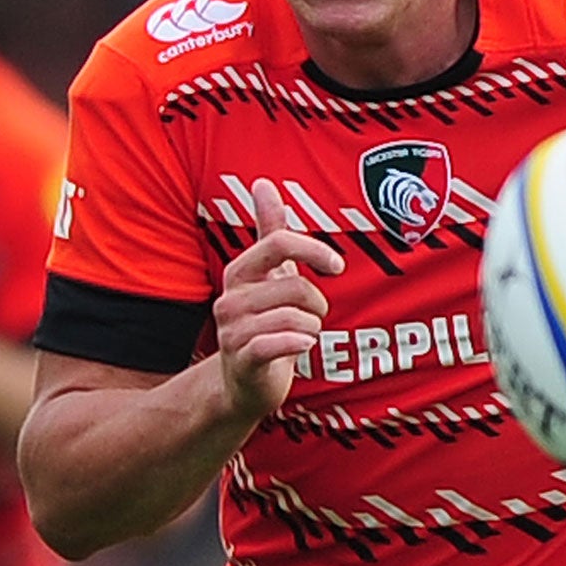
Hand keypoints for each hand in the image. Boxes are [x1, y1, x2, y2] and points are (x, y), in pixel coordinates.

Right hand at [213, 178, 343, 420]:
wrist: (243, 382)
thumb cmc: (263, 323)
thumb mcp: (268, 274)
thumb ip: (268, 230)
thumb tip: (262, 183)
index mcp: (239, 272)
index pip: (277, 242)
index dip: (313, 250)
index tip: (335, 266)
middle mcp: (230, 298)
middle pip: (295, 285)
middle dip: (317, 303)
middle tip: (313, 316)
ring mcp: (232, 330)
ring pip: (296, 317)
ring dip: (312, 328)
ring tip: (303, 335)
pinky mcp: (242, 358)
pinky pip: (281, 342)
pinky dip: (301, 343)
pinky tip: (301, 347)